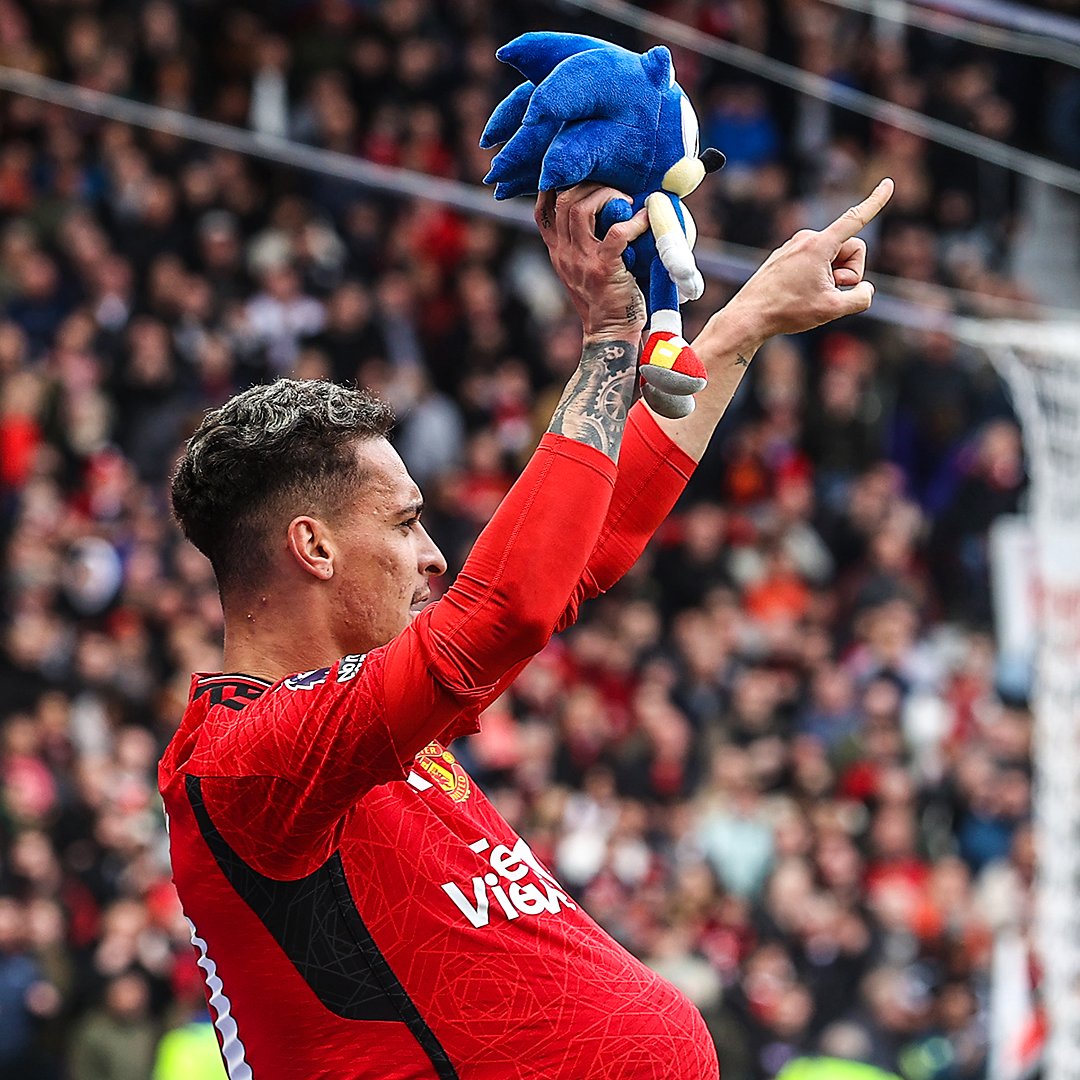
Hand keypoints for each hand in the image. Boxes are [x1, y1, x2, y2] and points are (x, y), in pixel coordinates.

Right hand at [535, 184, 649, 341]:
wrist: (610, 332)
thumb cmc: (604, 299)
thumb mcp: (581, 270)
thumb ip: (582, 245)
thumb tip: (601, 213)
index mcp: (557, 252)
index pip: (542, 210)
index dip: (555, 186)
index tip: (579, 176)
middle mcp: (564, 253)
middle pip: (563, 200)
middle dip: (589, 184)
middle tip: (613, 189)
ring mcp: (581, 261)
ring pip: (581, 208)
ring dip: (606, 195)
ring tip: (625, 201)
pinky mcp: (604, 269)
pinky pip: (617, 232)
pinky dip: (634, 221)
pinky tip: (645, 218)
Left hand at [721, 178, 893, 347]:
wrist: (748, 317)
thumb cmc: (788, 312)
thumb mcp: (832, 309)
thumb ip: (861, 298)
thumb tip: (865, 289)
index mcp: (819, 245)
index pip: (855, 219)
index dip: (875, 202)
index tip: (889, 183)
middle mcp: (806, 239)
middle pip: (849, 249)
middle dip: (849, 271)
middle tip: (830, 291)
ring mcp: (793, 246)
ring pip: (831, 257)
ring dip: (831, 276)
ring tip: (809, 294)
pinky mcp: (784, 256)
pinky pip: (813, 263)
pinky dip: (814, 278)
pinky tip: (796, 294)